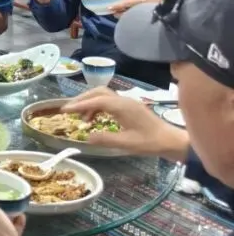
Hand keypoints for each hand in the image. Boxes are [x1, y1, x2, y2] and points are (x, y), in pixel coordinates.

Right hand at [64, 88, 187, 159]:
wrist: (171, 141)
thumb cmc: (150, 142)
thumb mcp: (126, 143)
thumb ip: (105, 139)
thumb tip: (86, 137)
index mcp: (122, 106)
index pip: (96, 100)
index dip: (79, 104)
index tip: (65, 111)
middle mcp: (124, 100)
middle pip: (98, 92)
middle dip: (82, 99)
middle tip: (69, 110)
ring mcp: (127, 102)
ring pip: (103, 95)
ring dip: (90, 103)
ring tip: (82, 118)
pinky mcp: (130, 107)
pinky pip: (109, 102)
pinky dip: (98, 107)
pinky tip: (96, 119)